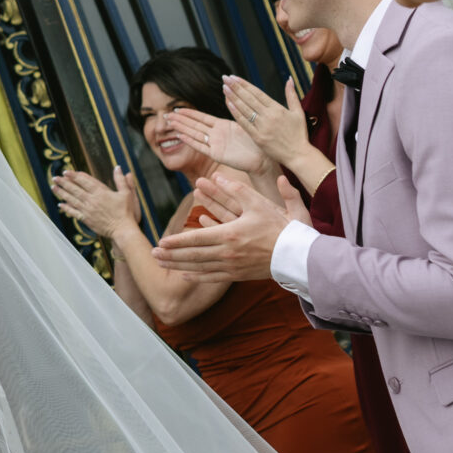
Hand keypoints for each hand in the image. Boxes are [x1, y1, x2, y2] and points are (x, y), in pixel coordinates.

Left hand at [51, 165, 139, 239]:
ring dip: (62, 193)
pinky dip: (66, 208)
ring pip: (72, 199)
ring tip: (53, 187)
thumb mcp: (126, 193)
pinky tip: (60, 205)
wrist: (123, 230)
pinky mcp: (86, 219)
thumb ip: (121, 180)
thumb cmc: (126, 212)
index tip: (67, 171)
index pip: (85, 181)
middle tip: (55, 177)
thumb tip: (118, 167)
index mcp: (101, 192)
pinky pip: (74, 212)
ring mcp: (88, 210)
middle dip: (64, 182)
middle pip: (75, 189)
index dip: (75, 175)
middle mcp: (92, 200)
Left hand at [152, 171, 301, 279]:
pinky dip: (197, 276)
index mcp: (230, 234)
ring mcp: (232, 266)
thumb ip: (239, 189)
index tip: (161, 242)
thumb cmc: (282, 227)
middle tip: (153, 255)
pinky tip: (185, 275)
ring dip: (178, 266)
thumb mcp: (261, 203)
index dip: (177, 241)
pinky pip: (213, 277)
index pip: (196, 239)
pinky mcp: (238, 275)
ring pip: (199, 268)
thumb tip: (219, 175)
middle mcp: (227, 253)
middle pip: (193, 256)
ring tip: (161, 264)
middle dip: (171, 256)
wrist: (299, 256)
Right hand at [163, 106, 265, 176]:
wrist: (262, 158)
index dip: (189, 113)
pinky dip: (190, 141)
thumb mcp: (243, 121)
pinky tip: (181, 135)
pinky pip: (201, 147)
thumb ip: (233, 108)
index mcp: (222, 126)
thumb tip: (228, 92)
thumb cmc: (256, 141)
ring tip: (170, 123)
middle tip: (166, 115)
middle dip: (181, 120)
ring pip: (195, 134)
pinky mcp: (217, 154)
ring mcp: (215, 144)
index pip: (201, 117)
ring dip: (182, 128)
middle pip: (194, 125)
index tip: (177, 108)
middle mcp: (216, 135)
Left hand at [221, 75, 313, 170]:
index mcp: (277, 109)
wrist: (298, 155)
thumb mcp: (298, 112)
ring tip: (224, 88)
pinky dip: (236, 113)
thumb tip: (289, 78)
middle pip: (249, 98)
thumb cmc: (299, 134)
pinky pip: (244, 123)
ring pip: (244, 109)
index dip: (244, 84)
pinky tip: (228, 104)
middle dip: (235, 87)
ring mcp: (262, 127)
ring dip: (233, 97)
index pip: (257, 93)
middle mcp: (268, 116)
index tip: (234, 77)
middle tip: (225, 78)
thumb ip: (292, 95)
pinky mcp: (258, 138)